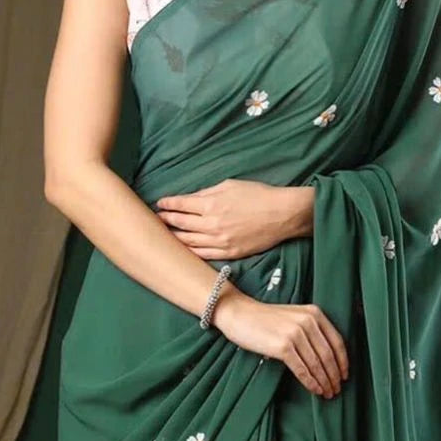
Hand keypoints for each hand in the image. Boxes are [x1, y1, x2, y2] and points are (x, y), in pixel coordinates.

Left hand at [153, 180, 310, 259]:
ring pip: (188, 242)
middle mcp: (212, 225)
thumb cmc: (258, 195)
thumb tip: (190, 199)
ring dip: (174, 237)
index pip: (181, 205)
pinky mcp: (228, 253)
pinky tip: (182, 249)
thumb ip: (206, 193)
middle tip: (157, 219)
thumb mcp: (230, 185)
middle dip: (166, 220)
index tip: (160, 203)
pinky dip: (190, 252)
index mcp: (211, 205)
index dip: (168, 204)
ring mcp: (219, 242)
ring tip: (165, 234)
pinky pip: (203, 255)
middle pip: (180, 224)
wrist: (282, 215)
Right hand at [213, 288, 348, 397]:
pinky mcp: (283, 346)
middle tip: (336, 390)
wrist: (239, 313)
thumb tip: (326, 359)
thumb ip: (311, 329)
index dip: (343, 362)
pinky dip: (310, 382)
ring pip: (316, 364)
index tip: (345, 376)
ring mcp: (295, 333)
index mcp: (314, 313)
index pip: (337, 341)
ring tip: (327, 393)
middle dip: (334, 376)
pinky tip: (315, 390)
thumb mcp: (294, 316)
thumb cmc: (265, 319)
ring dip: (324, 382)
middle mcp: (308, 322)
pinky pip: (302, 369)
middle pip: (328, 355)